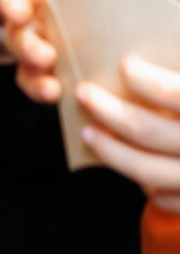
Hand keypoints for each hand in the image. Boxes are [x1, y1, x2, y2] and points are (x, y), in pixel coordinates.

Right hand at [0, 0, 156, 103]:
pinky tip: (53, 91)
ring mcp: (27, 32)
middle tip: (18, 13)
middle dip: (12, 7)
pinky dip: (37, 85)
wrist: (97, 10)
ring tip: (44, 59)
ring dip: (27, 50)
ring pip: (17, 41)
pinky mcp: (37, 64)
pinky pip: (29, 77)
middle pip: (8, 1)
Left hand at [73, 57, 179, 202]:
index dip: (148, 81)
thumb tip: (135, 57)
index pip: (176, 95)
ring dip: (110, 150)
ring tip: (88, 132)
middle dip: (108, 111)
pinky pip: (162, 196)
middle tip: (84, 93)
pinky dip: (139, 179)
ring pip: (146, 171)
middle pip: (148, 131)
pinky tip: (125, 159)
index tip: (125, 64)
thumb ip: (178, 70)